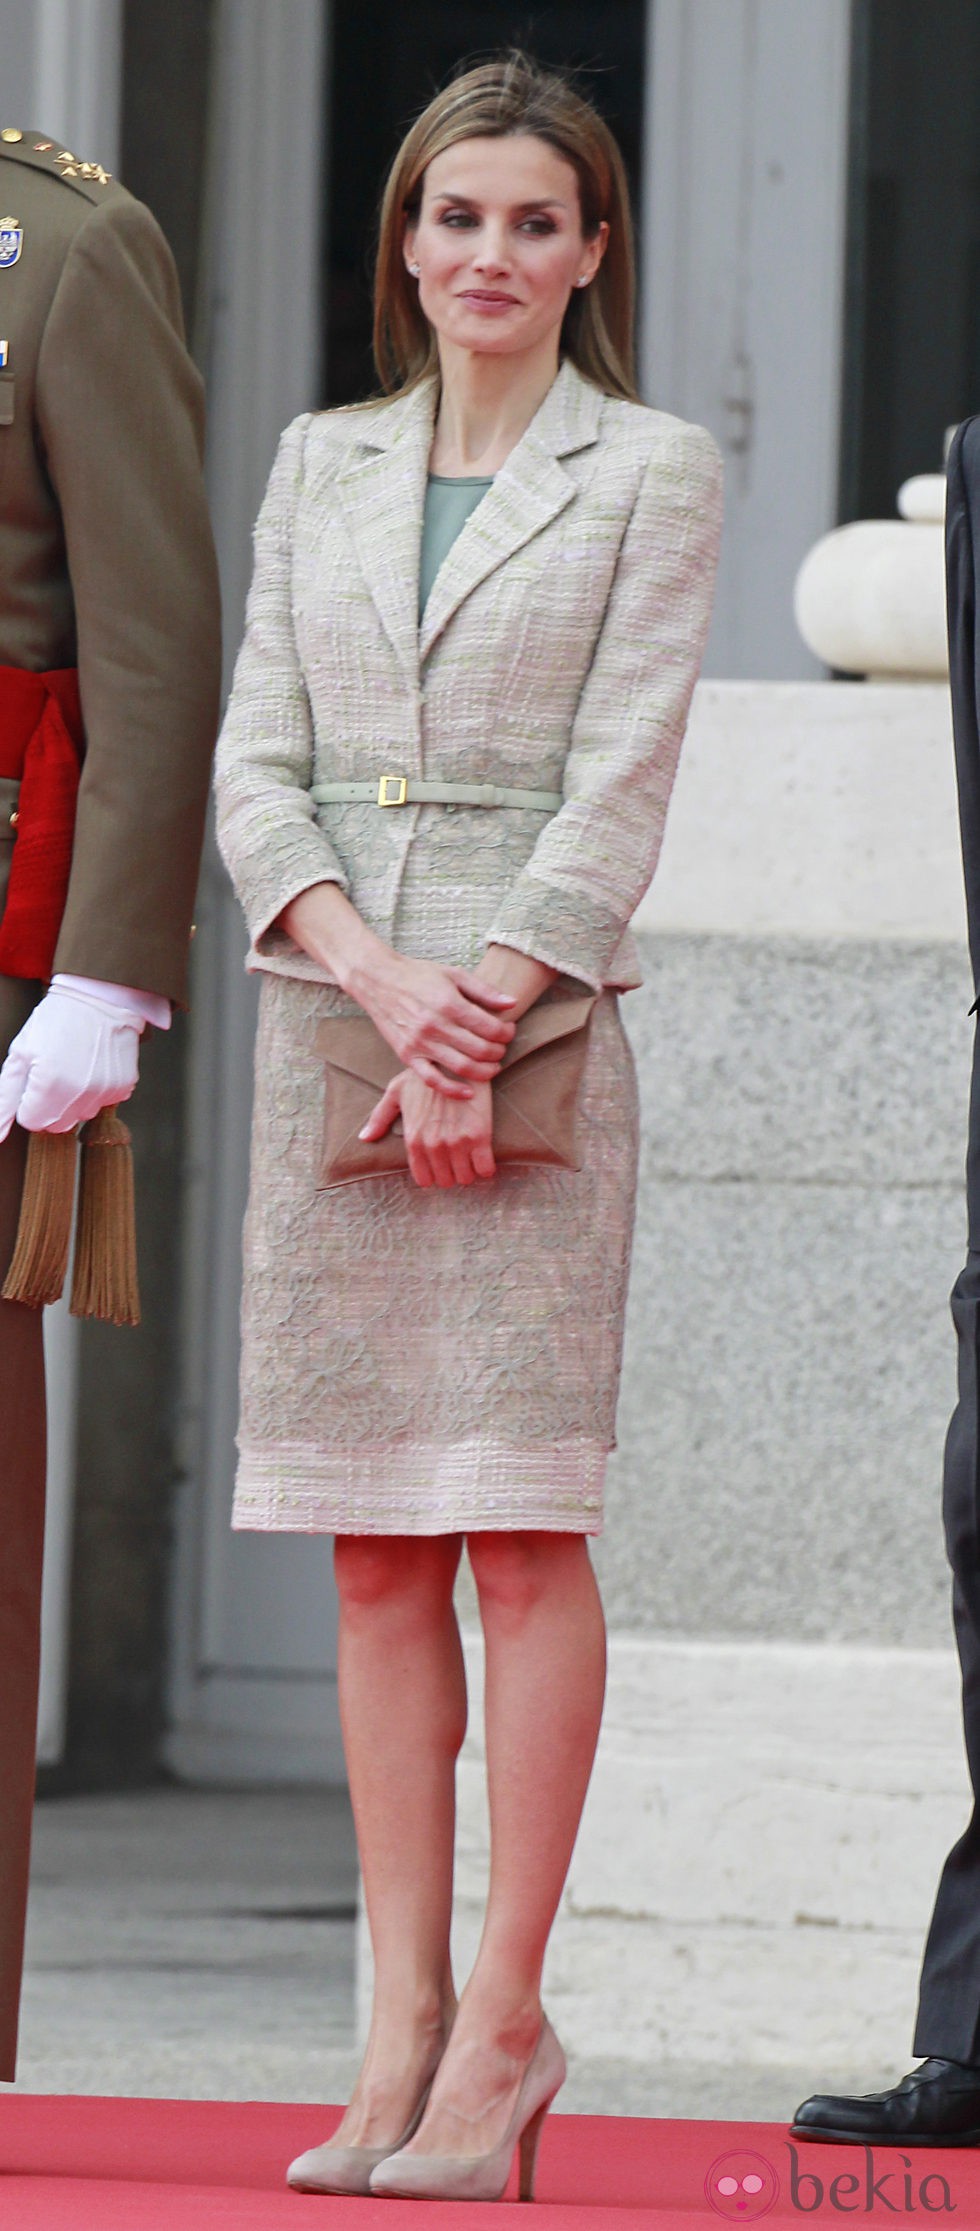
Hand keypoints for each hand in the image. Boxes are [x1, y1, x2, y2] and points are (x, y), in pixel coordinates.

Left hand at [0, 982, 143, 1140]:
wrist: (99, 998)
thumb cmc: (56, 1021)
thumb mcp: (20, 1054)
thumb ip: (5, 1098)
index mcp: (48, 1086)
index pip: (31, 1122)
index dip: (28, 1101)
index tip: (35, 1078)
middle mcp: (79, 1095)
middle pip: (56, 1125)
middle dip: (49, 1106)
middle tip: (52, 1073)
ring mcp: (104, 1092)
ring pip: (80, 1116)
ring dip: (73, 1100)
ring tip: (74, 1067)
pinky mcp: (123, 1087)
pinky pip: (102, 1104)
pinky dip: (95, 1091)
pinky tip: (92, 1067)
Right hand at [353, 951, 515, 1097]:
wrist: (378, 980)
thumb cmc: (419, 975)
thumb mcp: (454, 974)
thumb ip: (484, 990)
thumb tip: (512, 1003)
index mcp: (449, 1004)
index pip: (490, 1028)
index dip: (506, 1033)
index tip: (509, 1031)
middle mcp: (435, 1025)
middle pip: (480, 1050)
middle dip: (499, 1052)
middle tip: (501, 1049)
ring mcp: (420, 1043)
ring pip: (462, 1067)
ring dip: (485, 1072)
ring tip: (492, 1067)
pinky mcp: (407, 1055)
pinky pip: (432, 1080)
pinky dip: (453, 1090)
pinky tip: (468, 1092)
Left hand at [360, 1071, 495, 1187]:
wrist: (456, 1060)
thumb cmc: (425, 1076)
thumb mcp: (397, 1092)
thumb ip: (380, 1117)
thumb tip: (364, 1138)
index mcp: (413, 1139)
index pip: (424, 1178)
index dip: (434, 1173)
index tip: (442, 1164)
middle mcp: (433, 1145)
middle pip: (446, 1181)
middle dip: (453, 1173)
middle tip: (458, 1159)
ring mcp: (456, 1142)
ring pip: (466, 1178)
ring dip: (469, 1170)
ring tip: (471, 1157)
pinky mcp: (479, 1136)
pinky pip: (484, 1169)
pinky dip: (486, 1167)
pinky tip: (484, 1155)